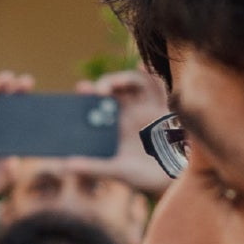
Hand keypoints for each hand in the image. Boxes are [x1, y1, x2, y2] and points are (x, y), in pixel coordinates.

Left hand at [85, 70, 173, 196]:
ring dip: (121, 79)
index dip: (87, 96)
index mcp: (113, 127)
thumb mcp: (120, 172)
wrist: (177, 178)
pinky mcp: (162, 107)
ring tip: (111, 85)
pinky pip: (156, 86)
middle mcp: (127, 113)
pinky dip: (149, 73)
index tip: (80, 89)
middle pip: (112, 90)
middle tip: (90, 89)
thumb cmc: (146, 177)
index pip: (96, 106)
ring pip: (131, 84)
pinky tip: (140, 65)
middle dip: (103, 84)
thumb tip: (66, 166)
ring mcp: (144, 108)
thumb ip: (96, 168)